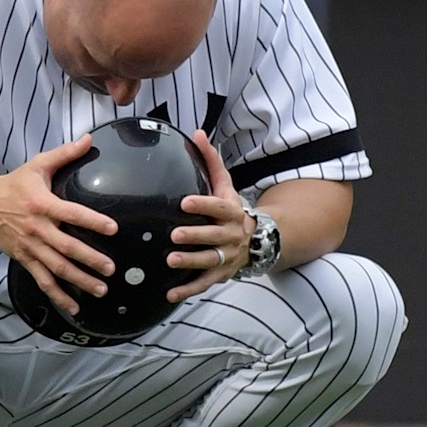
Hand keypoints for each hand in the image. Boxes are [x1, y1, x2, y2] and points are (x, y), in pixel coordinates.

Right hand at [0, 135, 117, 314]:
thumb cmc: (14, 184)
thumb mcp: (38, 165)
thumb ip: (65, 154)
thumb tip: (90, 139)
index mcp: (43, 204)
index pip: (71, 213)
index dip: (92, 221)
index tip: (113, 229)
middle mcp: (37, 228)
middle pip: (66, 247)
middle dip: (90, 259)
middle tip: (111, 269)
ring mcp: (30, 247)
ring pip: (57, 268)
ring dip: (79, 280)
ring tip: (100, 289)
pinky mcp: (24, 259)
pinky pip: (43, 280)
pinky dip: (58, 295)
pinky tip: (74, 307)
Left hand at [165, 129, 253, 302]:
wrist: (256, 239)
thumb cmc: (230, 208)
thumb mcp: (225, 185)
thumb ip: (211, 161)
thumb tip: (197, 132)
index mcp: (231, 211)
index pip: (217, 207)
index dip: (203, 205)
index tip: (184, 203)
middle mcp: (231, 235)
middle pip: (214, 237)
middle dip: (196, 236)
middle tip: (175, 235)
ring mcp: (226, 256)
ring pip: (209, 261)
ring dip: (190, 262)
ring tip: (170, 261)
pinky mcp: (220, 274)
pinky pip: (204, 284)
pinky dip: (187, 290)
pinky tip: (170, 294)